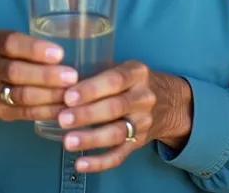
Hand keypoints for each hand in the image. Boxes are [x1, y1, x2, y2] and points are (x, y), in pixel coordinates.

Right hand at [0, 30, 78, 121]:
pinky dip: (46, 111)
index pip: (11, 43)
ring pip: (21, 95)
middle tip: (72, 77)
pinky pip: (24, 113)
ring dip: (49, 96)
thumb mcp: (12, 43)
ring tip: (72, 95)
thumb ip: (34, 45)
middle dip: (46, 76)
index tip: (60, 53)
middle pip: (16, 72)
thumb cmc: (7, 56)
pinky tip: (64, 109)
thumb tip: (78, 46)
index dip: (35, 49)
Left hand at [57, 60, 192, 172]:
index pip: (115, 80)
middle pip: (115, 108)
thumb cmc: (132, 81)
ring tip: (68, 141)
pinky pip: (120, 155)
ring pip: (117, 133)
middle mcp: (143, 97)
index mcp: (137, 73)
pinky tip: (81, 163)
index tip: (69, 96)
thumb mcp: (122, 67)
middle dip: (87, 114)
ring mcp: (143, 122)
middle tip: (62, 118)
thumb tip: (60, 80)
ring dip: (91, 139)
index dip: (91, 89)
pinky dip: (100, 162)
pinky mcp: (139, 142)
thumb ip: (97, 72)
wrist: (168, 101)